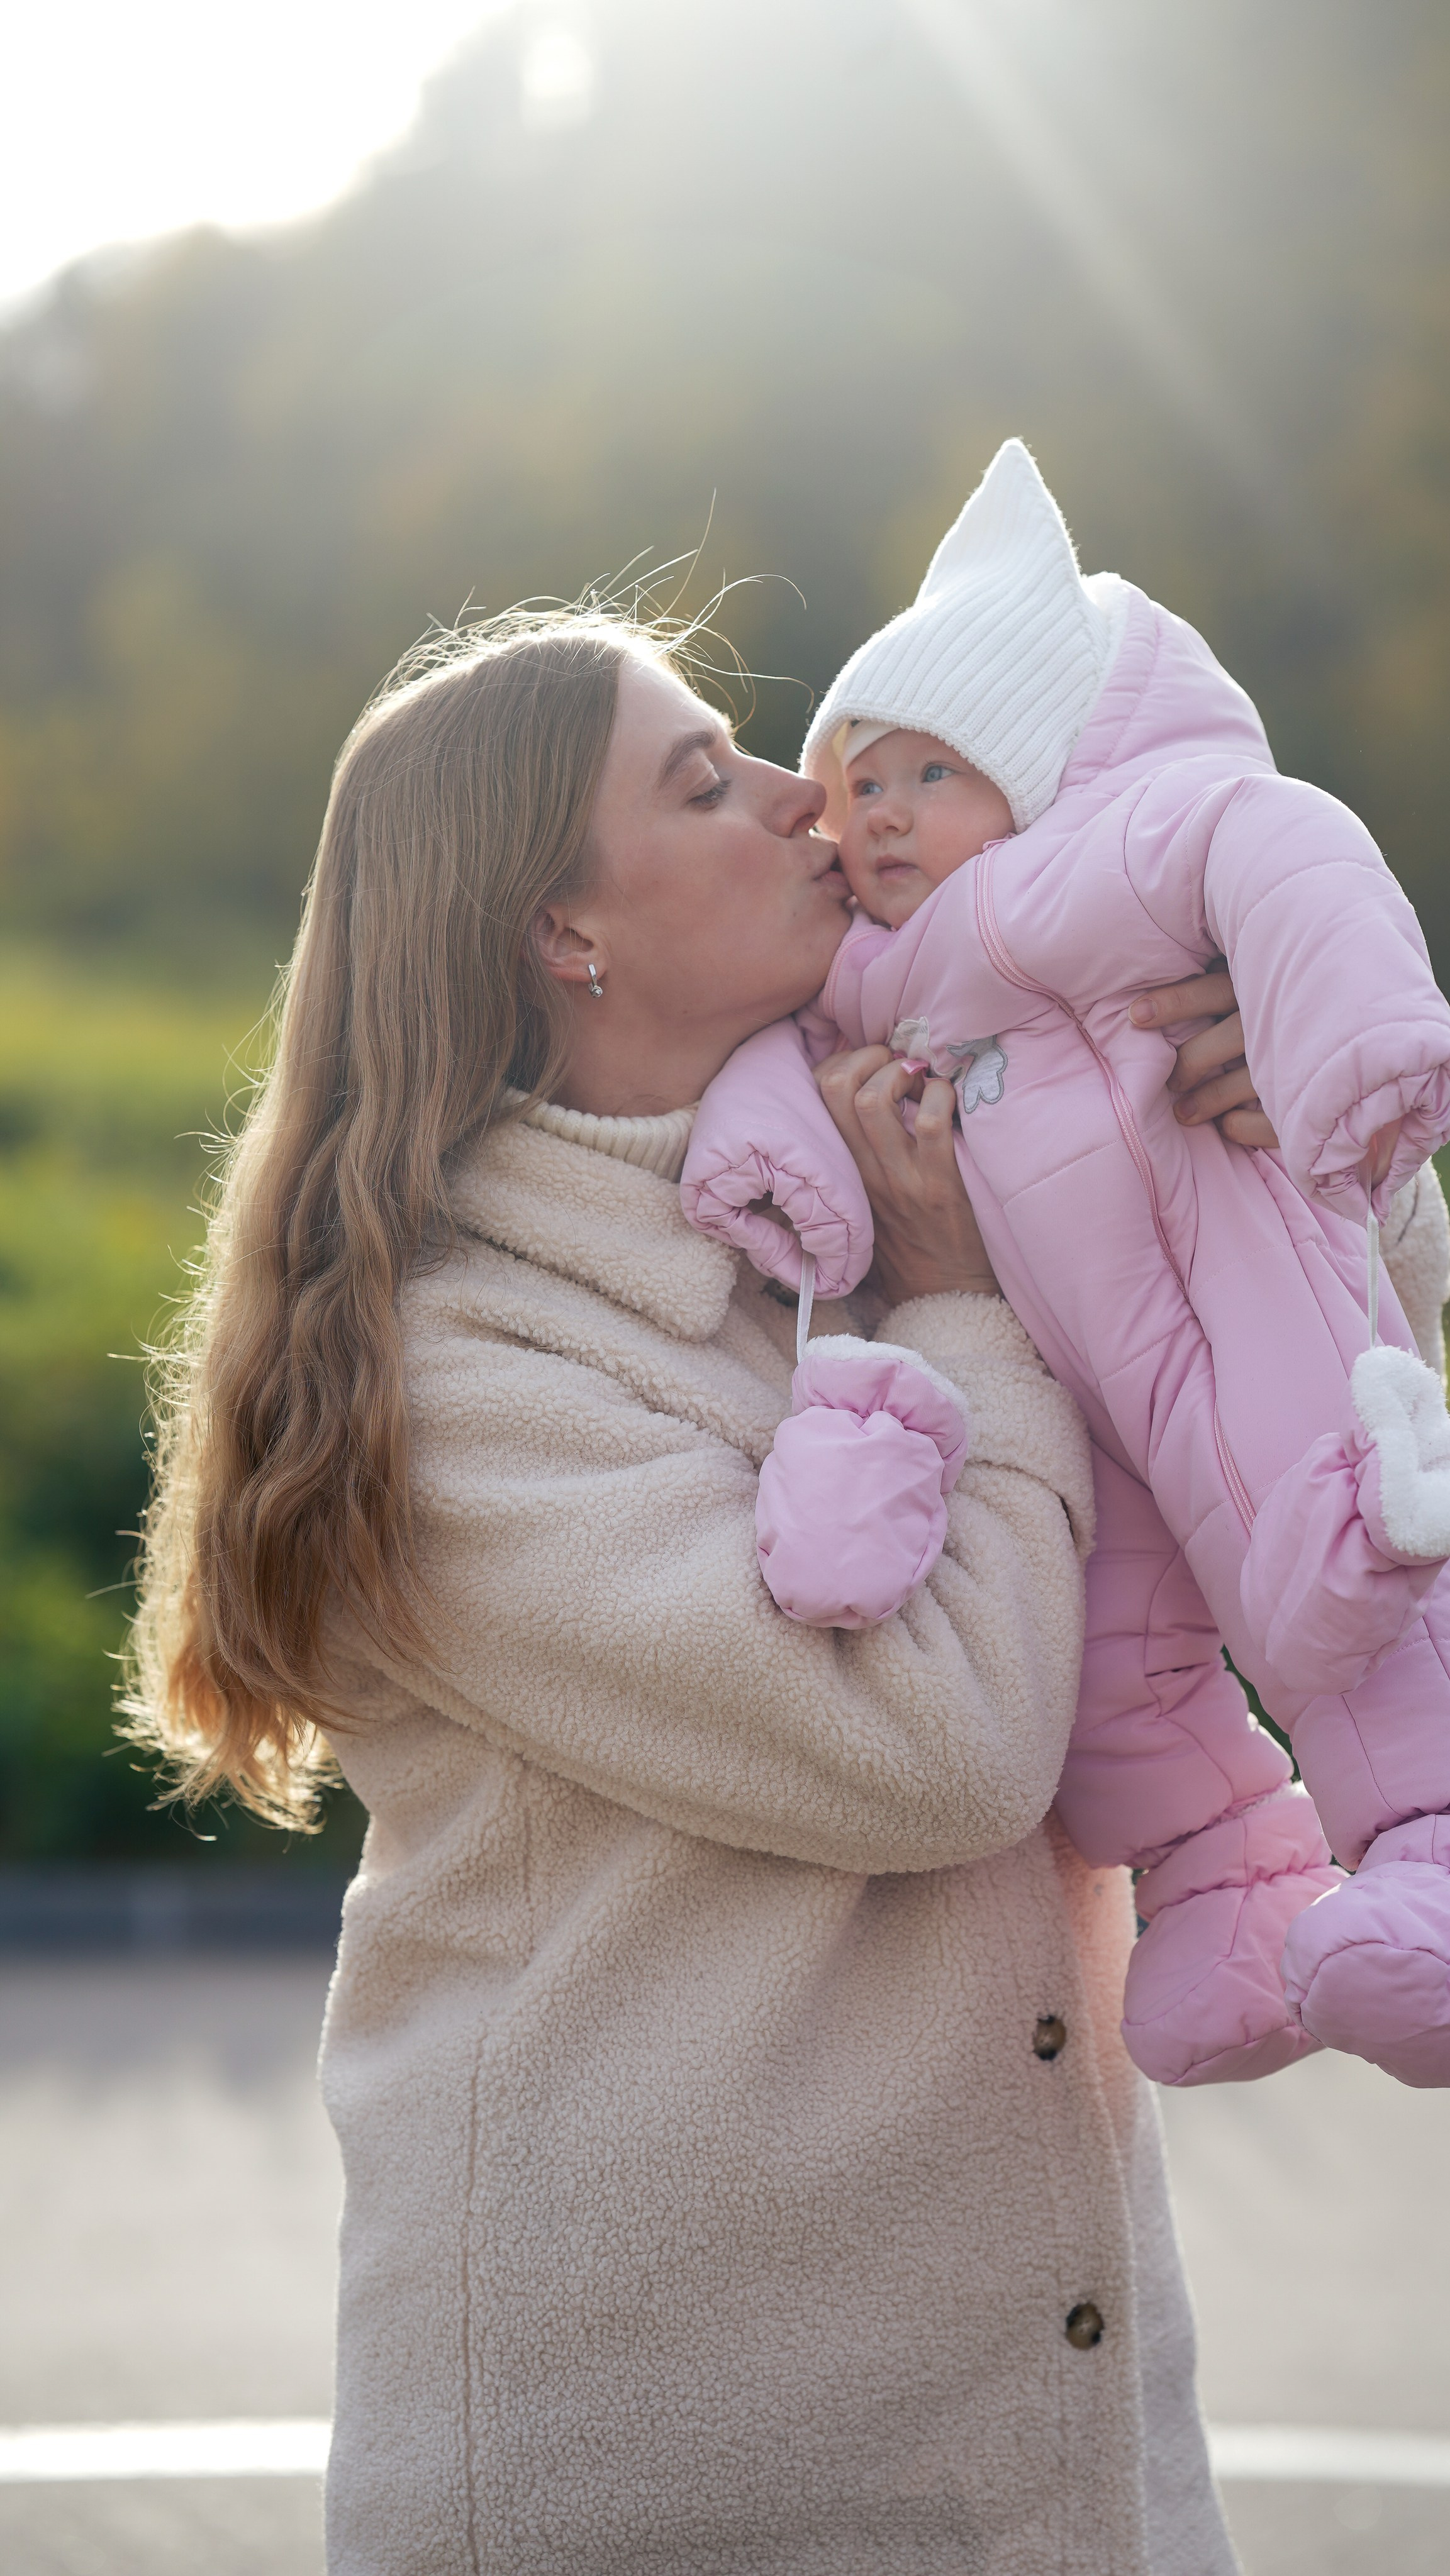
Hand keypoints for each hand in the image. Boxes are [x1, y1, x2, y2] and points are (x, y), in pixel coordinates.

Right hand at [816, 1047, 998, 1305]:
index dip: (840, 1062)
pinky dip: (941, 1097)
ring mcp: (899, 1176)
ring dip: (901, 1073)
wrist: (944, 1292)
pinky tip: (951, 1101)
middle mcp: (863, 1169)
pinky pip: (930, 1122)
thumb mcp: (869, 1197)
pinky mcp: (939, 1184)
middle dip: (867, 1056)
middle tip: (898, 1062)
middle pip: (835, 1087)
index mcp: (844, 1169)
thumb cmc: (911, 1240)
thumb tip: (872, 1096)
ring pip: (874, 1098)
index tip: (870, 1064)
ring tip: (922, 1079)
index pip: (817, 1095)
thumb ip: (860, 1155)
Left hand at [1129, 969, 1402, 1182]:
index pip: (1211, 990)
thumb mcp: (1272, 982)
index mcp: (1269, 984)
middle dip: (1186, 1065)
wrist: (1383, 1054)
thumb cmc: (1303, 1007)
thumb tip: (1161, 1003)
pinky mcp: (1313, 1101)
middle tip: (1169, 1082)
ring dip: (1206, 1103)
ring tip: (1184, 1115)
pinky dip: (1242, 1128)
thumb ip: (1233, 985)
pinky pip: (1264, 1124)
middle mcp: (1283, 1019)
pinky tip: (1229, 1127)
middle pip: (1217, 1043)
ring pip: (1239, 1085)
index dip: (1172, 1003)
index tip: (1133, 1017)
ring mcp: (1299, 1060)